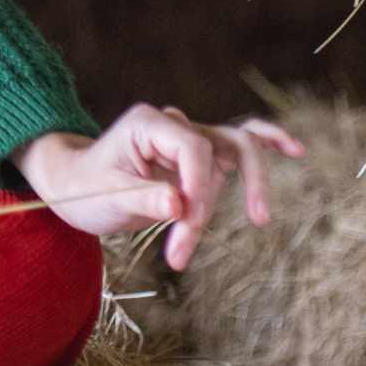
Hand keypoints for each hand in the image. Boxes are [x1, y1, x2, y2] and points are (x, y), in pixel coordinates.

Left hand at [11, 103, 307, 270]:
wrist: (71, 186)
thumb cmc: (84, 188)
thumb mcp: (107, 197)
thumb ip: (144, 199)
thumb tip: (180, 205)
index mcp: (148, 123)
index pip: (193, 150)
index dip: (199, 190)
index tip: (184, 228)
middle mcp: (172, 124)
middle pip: (223, 146)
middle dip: (222, 194)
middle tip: (205, 241)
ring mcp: (187, 138)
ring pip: (236, 151)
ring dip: (249, 185)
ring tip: (259, 217)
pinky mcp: (196, 157)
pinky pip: (237, 147)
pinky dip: (266, 146)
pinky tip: (294, 150)